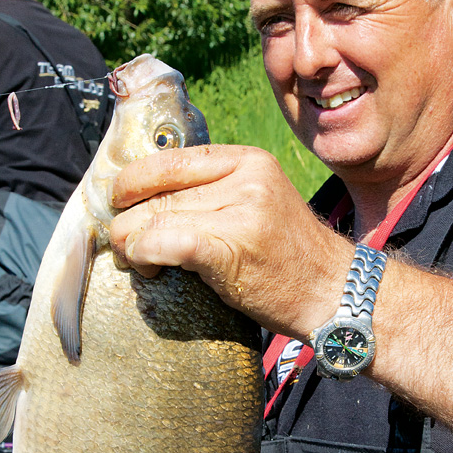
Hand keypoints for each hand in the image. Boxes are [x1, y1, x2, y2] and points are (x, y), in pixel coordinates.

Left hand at [109, 145, 352, 338]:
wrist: (334, 294)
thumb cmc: (287, 259)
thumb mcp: (256, 204)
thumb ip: (211, 194)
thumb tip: (143, 199)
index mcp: (247, 160)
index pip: (170, 159)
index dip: (133, 180)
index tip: (118, 202)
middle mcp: (245, 178)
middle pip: (158, 191)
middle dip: (127, 220)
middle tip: (123, 245)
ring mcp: (241, 211)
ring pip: (154, 218)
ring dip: (131, 244)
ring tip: (139, 262)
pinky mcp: (231, 246)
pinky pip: (163, 242)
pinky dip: (144, 255)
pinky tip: (149, 269)